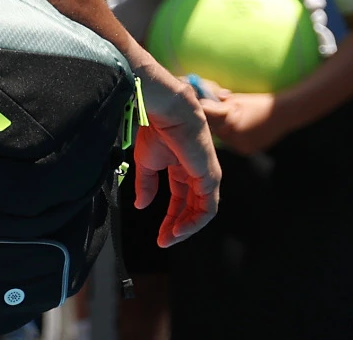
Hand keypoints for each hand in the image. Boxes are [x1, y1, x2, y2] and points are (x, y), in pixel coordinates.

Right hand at [131, 66, 222, 246]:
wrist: (167, 112)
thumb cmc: (156, 129)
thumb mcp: (146, 163)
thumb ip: (146, 185)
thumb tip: (141, 206)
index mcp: (181, 168)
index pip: (179, 200)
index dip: (169, 219)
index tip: (158, 235)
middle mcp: (196, 173)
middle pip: (191, 208)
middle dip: (177, 227)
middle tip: (163, 241)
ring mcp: (206, 176)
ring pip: (201, 211)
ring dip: (186, 228)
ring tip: (170, 238)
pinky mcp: (211, 177)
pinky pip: (208, 208)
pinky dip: (195, 222)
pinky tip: (179, 230)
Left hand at [201, 93, 291, 155]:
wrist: (282, 114)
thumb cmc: (259, 103)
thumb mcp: (237, 100)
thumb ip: (220, 103)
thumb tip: (202, 102)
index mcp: (230, 121)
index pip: (209, 117)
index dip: (206, 112)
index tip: (202, 106)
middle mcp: (234, 136)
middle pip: (215, 130)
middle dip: (215, 122)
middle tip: (218, 114)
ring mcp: (240, 146)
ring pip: (224, 138)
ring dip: (224, 131)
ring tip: (234, 121)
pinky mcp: (246, 151)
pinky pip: (233, 144)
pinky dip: (234, 138)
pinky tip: (242, 130)